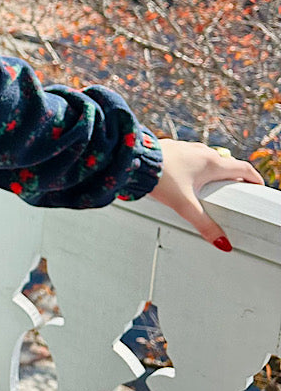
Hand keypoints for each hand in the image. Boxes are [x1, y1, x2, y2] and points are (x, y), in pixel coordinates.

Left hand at [147, 139, 263, 248]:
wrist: (133, 159)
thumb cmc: (158, 176)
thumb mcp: (185, 205)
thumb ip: (204, 225)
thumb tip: (222, 242)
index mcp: (211, 163)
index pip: (243, 169)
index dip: (253, 179)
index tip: (257, 187)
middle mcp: (201, 152)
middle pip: (227, 163)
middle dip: (234, 176)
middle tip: (238, 189)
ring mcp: (186, 148)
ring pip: (208, 158)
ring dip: (215, 170)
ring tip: (215, 184)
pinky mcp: (172, 148)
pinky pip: (192, 156)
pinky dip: (198, 166)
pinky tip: (189, 176)